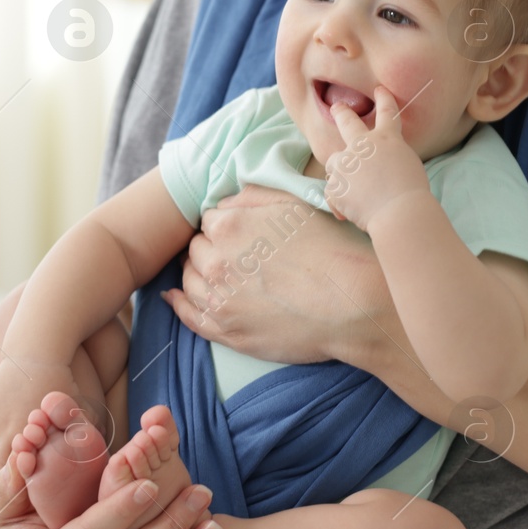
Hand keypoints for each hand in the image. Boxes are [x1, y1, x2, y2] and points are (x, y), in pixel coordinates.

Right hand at [0, 357, 86, 471]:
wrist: (38, 350)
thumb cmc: (63, 381)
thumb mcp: (74, 412)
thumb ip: (77, 436)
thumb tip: (89, 457)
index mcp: (22, 436)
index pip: (13, 468)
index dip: (22, 470)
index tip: (31, 470)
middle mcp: (0, 430)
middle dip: (8, 461)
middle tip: (19, 463)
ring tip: (12, 444)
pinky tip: (5, 420)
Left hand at [161, 184, 394, 367]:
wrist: (353, 303)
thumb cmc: (332, 250)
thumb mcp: (296, 205)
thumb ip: (254, 196)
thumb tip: (227, 199)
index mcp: (231, 225)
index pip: (209, 220)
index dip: (224, 225)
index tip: (236, 233)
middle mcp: (217, 262)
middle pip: (196, 250)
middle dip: (208, 249)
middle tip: (229, 254)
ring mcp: (220, 299)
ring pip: (189, 280)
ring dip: (196, 273)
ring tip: (210, 274)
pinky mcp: (227, 331)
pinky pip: (189, 316)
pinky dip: (178, 304)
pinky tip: (174, 298)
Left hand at [324, 87, 430, 233]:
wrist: (400, 213)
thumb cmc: (412, 194)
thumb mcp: (407, 166)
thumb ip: (389, 159)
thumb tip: (376, 166)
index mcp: (387, 139)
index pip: (387, 113)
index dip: (384, 99)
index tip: (379, 90)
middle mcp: (363, 146)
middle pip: (347, 121)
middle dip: (342, 112)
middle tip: (337, 107)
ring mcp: (346, 164)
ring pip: (333, 162)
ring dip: (339, 172)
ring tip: (351, 188)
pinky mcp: (336, 185)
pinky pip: (331, 191)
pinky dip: (339, 203)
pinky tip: (347, 212)